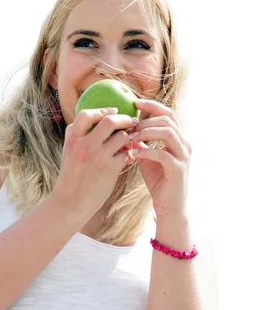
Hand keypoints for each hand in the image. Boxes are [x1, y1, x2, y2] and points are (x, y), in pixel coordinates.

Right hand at [53, 107, 137, 216]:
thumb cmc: (72, 176)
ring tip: (128, 143)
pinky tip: (128, 157)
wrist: (72, 202)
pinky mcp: (110, 169)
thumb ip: (77, 134)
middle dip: (124, 119)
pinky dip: (129, 153)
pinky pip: (126, 153)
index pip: (86, 114)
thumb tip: (94, 116)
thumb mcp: (68, 152)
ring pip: (122, 137)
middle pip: (110, 121)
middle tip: (132, 121)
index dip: (102, 110)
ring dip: (128, 138)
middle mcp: (85, 146)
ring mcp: (99, 157)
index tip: (113, 110)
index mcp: (73, 139)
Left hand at [128, 99, 191, 218]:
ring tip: (130, 138)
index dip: (152, 105)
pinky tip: (132, 154)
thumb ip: (141, 143)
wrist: (169, 207)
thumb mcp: (147, 158)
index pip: (168, 114)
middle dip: (146, 120)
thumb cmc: (158, 182)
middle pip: (168, 120)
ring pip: (168, 133)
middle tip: (129, 127)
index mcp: (178, 139)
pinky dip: (146, 151)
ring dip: (147, 132)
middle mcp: (184, 144)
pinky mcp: (178, 170)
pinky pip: (162, 154)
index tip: (134, 102)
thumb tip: (126, 128)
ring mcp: (183, 157)